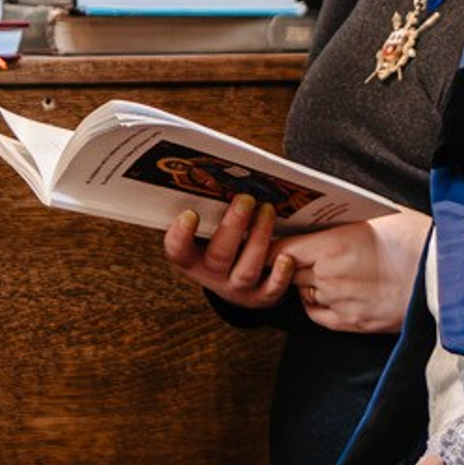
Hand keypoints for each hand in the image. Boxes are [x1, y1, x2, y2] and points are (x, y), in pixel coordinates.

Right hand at [162, 193, 293, 308]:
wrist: (238, 279)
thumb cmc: (224, 242)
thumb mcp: (211, 227)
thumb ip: (214, 204)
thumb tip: (229, 166)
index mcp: (192, 258)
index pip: (178, 251)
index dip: (180, 235)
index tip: (190, 213)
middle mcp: (211, 276)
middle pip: (218, 255)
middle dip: (233, 226)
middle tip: (246, 199)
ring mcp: (236, 288)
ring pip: (246, 270)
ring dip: (259, 238)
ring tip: (268, 210)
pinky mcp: (260, 297)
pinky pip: (270, 290)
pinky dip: (279, 276)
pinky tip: (286, 257)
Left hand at [283, 207, 430, 335]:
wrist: (447, 276)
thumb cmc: (417, 240)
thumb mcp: (380, 216)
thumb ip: (346, 219)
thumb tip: (326, 212)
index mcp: (334, 244)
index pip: (282, 248)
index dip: (274, 246)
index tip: (272, 242)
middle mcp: (329, 276)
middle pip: (290, 271)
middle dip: (293, 263)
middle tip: (300, 253)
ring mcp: (340, 302)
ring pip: (304, 292)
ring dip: (307, 282)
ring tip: (326, 270)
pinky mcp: (353, 323)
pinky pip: (317, 314)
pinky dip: (316, 303)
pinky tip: (328, 292)